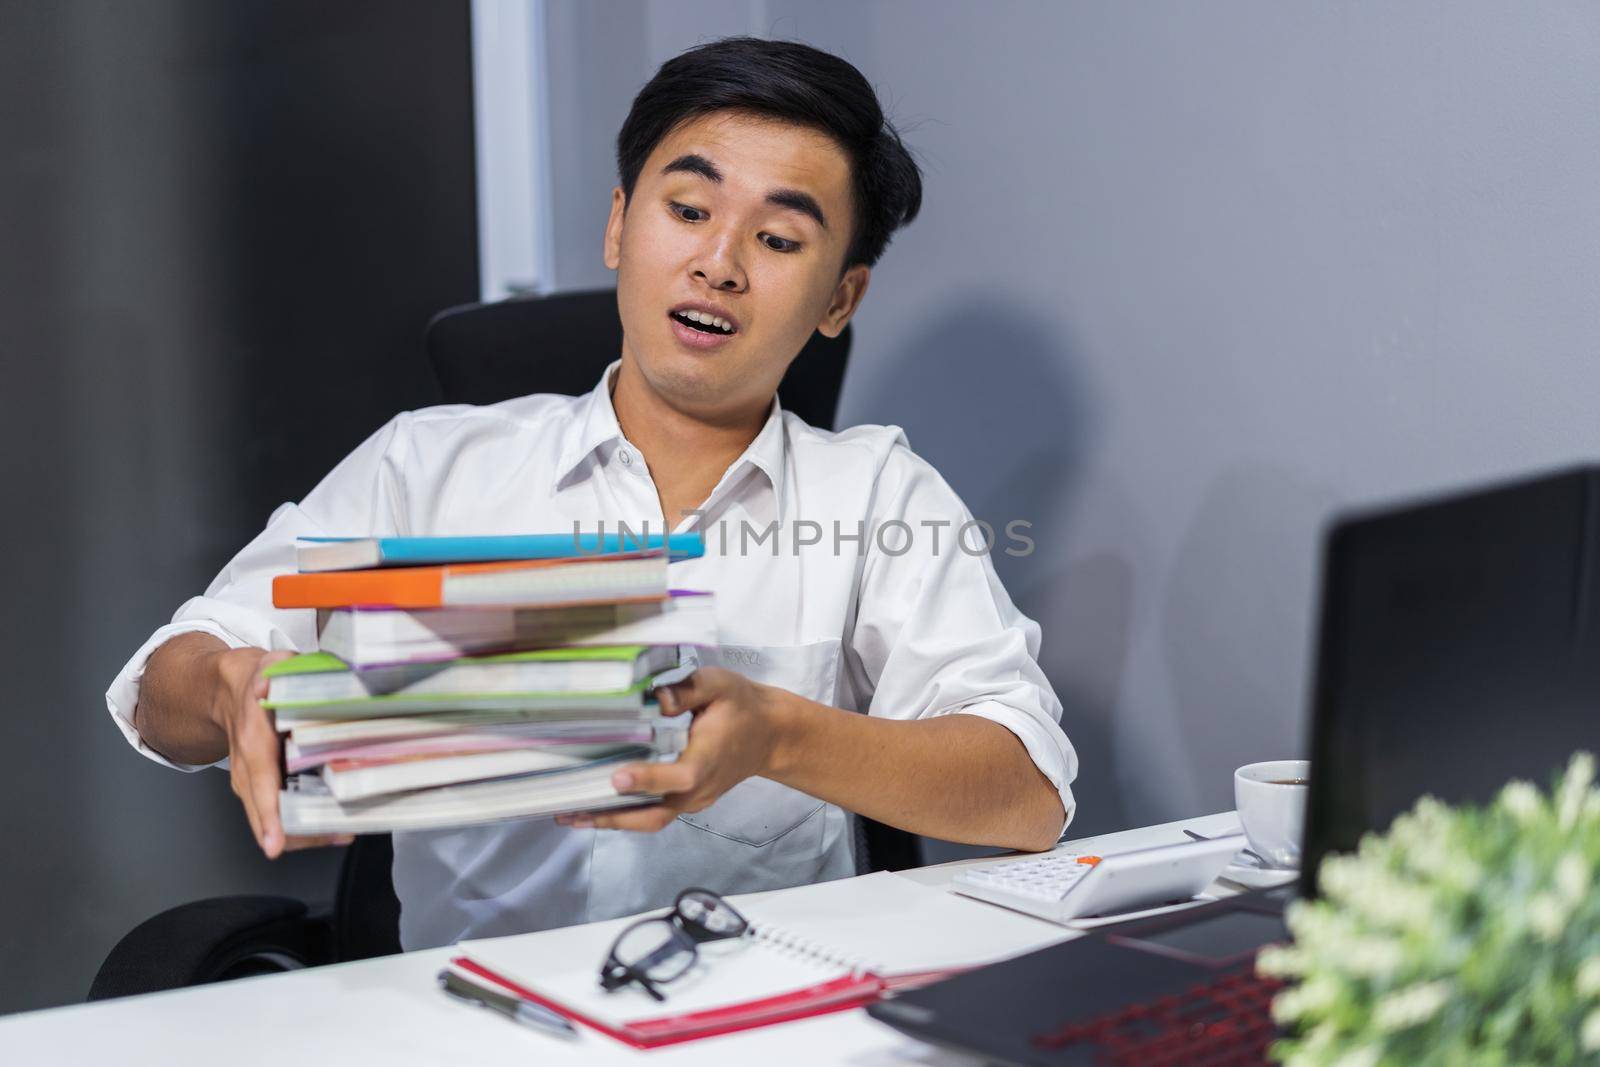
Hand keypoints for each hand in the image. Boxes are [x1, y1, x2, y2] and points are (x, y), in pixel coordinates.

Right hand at [213, 647, 352, 857]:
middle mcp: (247, 770)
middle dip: (299, 833)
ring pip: (272, 821)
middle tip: (338, 834)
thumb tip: (268, 683)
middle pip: (267, 815)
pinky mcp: (260, 788)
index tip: (274, 844)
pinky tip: (333, 824)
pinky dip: (302, 824)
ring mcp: (251, 783)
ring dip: (305, 832)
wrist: (228, 691)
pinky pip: (278, 813)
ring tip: (343, 831)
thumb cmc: (257, 681)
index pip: (260, 784)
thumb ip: (273, 672)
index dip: (268, 815)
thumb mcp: (269, 667)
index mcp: (252, 743)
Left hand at [555, 666, 787, 832]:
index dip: (646, 779)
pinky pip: (654, 814)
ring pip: (649, 820)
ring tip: (569, 814)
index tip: (616, 778)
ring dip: (611, 820)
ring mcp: (692, 800)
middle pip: (653, 815)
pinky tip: (595, 806)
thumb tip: (653, 698)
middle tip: (570, 811)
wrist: (770, 735)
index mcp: (706, 761)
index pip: (677, 777)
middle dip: (611, 817)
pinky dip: (624, 814)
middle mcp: (697, 789)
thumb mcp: (719, 685)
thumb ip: (687, 690)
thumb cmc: (743, 708)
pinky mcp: (687, 801)